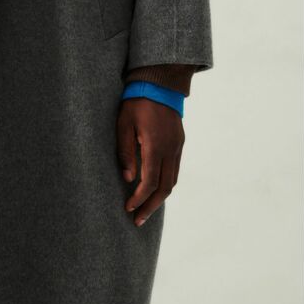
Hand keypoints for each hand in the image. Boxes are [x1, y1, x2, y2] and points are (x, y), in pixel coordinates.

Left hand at [117, 98, 184, 226]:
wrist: (160, 83)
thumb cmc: (137, 102)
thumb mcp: (124, 124)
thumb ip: (126, 152)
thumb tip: (129, 178)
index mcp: (155, 146)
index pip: (149, 182)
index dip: (138, 199)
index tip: (127, 208)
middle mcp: (170, 149)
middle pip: (165, 188)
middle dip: (151, 206)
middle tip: (138, 220)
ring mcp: (177, 146)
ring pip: (173, 180)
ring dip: (160, 198)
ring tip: (147, 210)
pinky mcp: (179, 142)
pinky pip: (175, 169)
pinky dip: (166, 184)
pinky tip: (156, 189)